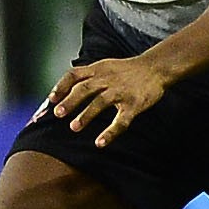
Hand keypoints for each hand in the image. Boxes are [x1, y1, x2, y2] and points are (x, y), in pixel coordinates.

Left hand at [49, 54, 171, 146]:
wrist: (156, 67)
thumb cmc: (128, 70)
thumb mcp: (105, 66)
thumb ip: (87, 76)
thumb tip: (64, 90)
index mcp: (99, 69)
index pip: (74, 75)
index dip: (61, 86)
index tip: (51, 99)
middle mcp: (108, 79)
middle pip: (85, 88)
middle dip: (70, 101)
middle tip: (58, 114)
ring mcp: (122, 91)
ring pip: (100, 102)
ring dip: (86, 115)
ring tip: (74, 127)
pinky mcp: (135, 104)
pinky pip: (121, 120)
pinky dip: (110, 132)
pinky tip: (100, 142)